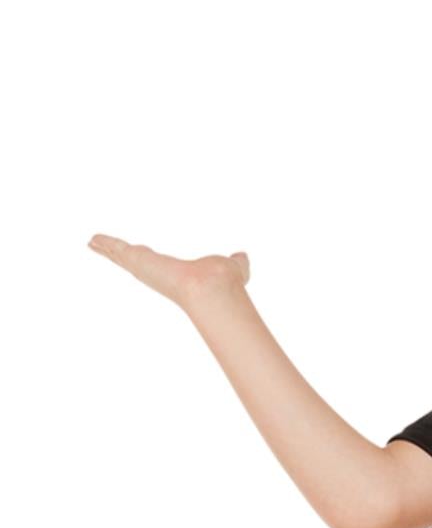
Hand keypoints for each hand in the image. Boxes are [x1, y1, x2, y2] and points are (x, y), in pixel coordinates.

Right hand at [87, 235, 250, 316]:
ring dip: (107, 248)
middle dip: (119, 254)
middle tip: (104, 246)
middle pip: (133, 261)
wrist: (212, 288)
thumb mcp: (234, 267)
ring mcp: (145, 268)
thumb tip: (244, 258)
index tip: (137, 254)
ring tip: (92, 240)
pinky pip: (117, 250)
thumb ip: (238, 264)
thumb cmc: (223, 281)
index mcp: (174, 273)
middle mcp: (158, 273)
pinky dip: (104, 244)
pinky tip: (92, 239)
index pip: (156, 264)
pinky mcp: (137, 261)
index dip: (146, 259)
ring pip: (121, 256)